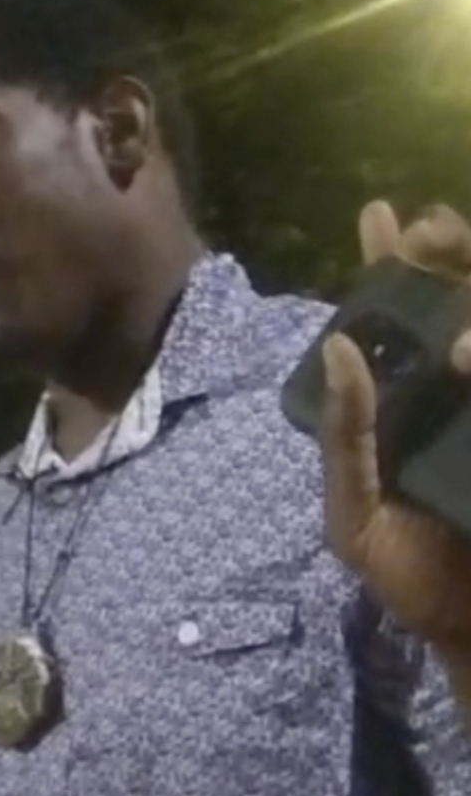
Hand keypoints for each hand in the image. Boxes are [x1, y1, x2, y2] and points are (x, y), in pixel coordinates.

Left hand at [320, 200, 470, 656]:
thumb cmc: (414, 579)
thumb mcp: (357, 511)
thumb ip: (344, 435)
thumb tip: (338, 347)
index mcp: (417, 405)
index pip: (405, 319)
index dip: (395, 264)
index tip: (382, 217)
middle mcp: (465, 397)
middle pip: (464, 303)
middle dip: (448, 256)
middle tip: (427, 230)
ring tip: (450, 294)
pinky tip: (468, 354)